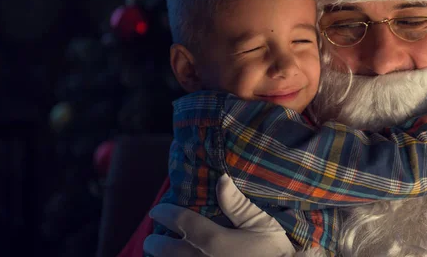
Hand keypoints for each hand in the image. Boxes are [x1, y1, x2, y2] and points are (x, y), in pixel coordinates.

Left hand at [143, 174, 294, 256]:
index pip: (180, 221)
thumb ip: (237, 203)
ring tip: (157, 255)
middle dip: (154, 243)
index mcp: (213, 240)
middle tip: (151, 238)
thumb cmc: (275, 251)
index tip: (156, 210)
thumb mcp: (261, 224)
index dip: (164, 213)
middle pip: (166, 251)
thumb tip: (221, 178)